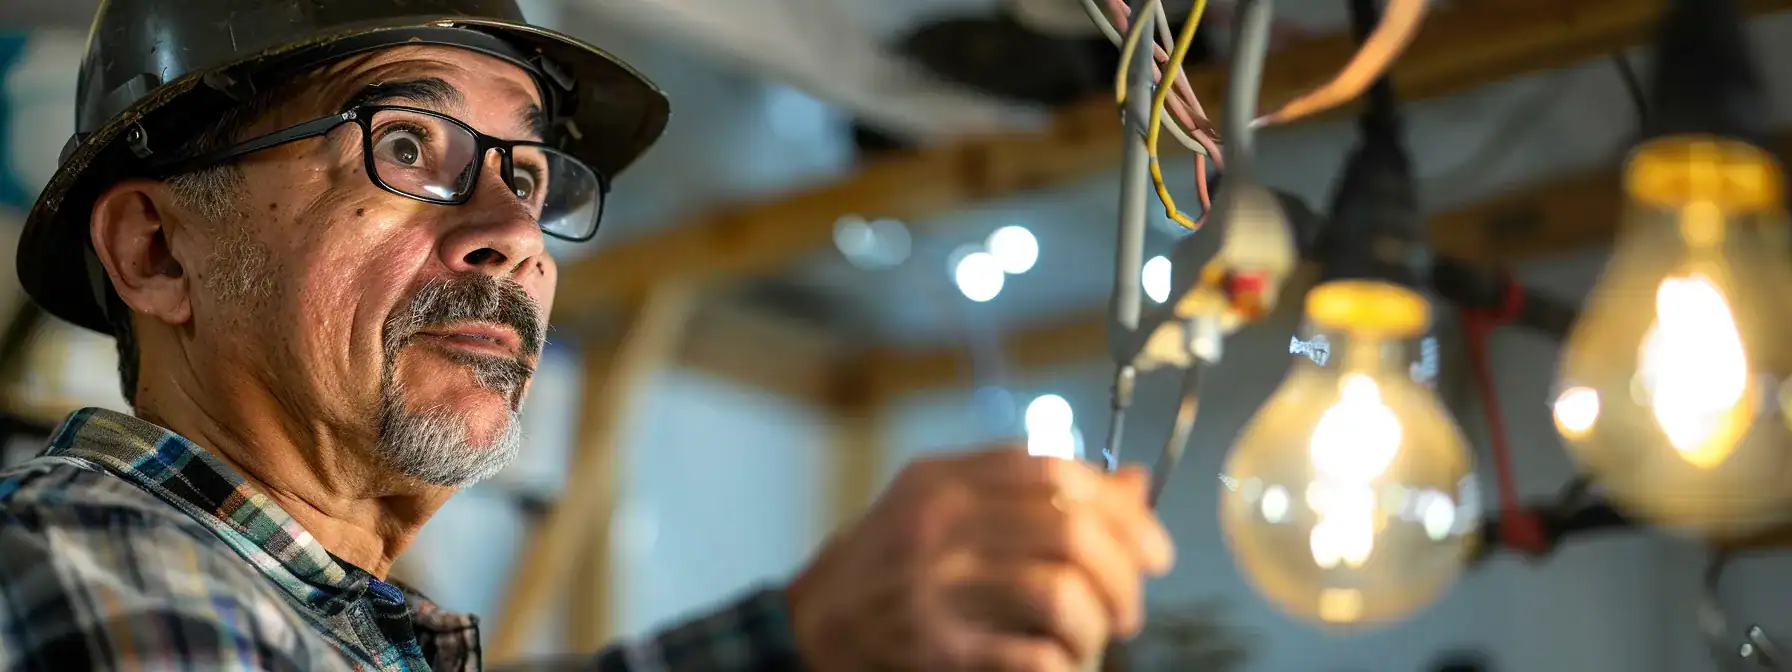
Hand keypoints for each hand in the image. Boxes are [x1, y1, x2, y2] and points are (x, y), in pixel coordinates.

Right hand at [786, 447, 1174, 670]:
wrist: (813, 622)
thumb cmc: (891, 560)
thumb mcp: (950, 505)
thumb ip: (1031, 491)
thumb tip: (1133, 483)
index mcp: (946, 478)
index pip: (1057, 473)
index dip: (1121, 510)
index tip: (1154, 548)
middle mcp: (939, 522)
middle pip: (1070, 532)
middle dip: (1123, 575)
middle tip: (1133, 607)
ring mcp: (934, 584)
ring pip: (1059, 594)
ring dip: (1098, 625)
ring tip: (1099, 639)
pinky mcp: (934, 645)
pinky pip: (1030, 654)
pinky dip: (1064, 664)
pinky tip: (1063, 665)